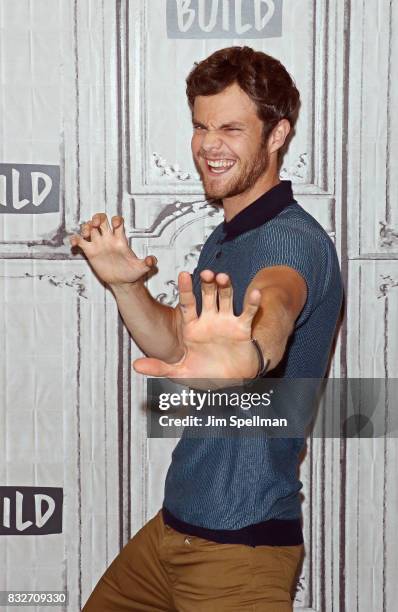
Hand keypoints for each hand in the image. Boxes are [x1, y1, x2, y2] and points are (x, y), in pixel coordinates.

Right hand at [69, 213, 156, 286]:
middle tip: (95, 224)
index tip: (115, 225)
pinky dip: (75, 239)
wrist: (123, 282)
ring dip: (85, 227)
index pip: (117, 222)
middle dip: (97, 218)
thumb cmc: (132, 273)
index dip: (115, 219)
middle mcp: (109, 239)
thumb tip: (152, 260)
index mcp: (120, 239)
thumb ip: (147, 263)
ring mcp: (99, 244)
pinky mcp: (90, 252)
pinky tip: (74, 244)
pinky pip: (80, 241)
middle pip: (101, 220)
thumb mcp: (141, 268)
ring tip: (86, 234)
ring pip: (89, 228)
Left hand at [133, 270, 261, 383]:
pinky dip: (251, 303)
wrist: (229, 381)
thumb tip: (135, 366)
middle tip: (206, 272)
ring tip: (224, 277)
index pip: (187, 304)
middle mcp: (209, 320)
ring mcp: (226, 322)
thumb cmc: (205, 373)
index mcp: (192, 327)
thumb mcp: (180, 372)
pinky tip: (254, 293)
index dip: (186, 290)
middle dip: (207, 283)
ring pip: (226, 299)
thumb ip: (159, 367)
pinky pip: (248, 313)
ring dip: (226, 287)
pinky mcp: (242, 329)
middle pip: (208, 296)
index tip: (183, 274)